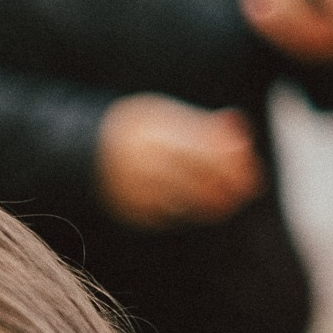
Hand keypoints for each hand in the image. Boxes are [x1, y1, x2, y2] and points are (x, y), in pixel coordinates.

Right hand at [97, 93, 263, 229]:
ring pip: (184, 201)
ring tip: (225, 203)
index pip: (202, 149)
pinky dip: (185, 211)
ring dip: (211, 204)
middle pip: (196, 178)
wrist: (82, 152)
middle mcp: (139, 158)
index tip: (250, 172)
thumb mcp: (166, 118)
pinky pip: (168, 215)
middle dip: (226, 188)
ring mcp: (131, 187)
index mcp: (151, 128)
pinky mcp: (128, 210)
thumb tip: (243, 139)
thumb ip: (204, 126)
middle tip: (244, 192)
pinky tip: (191, 205)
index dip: (231, 164)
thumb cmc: (139, 131)